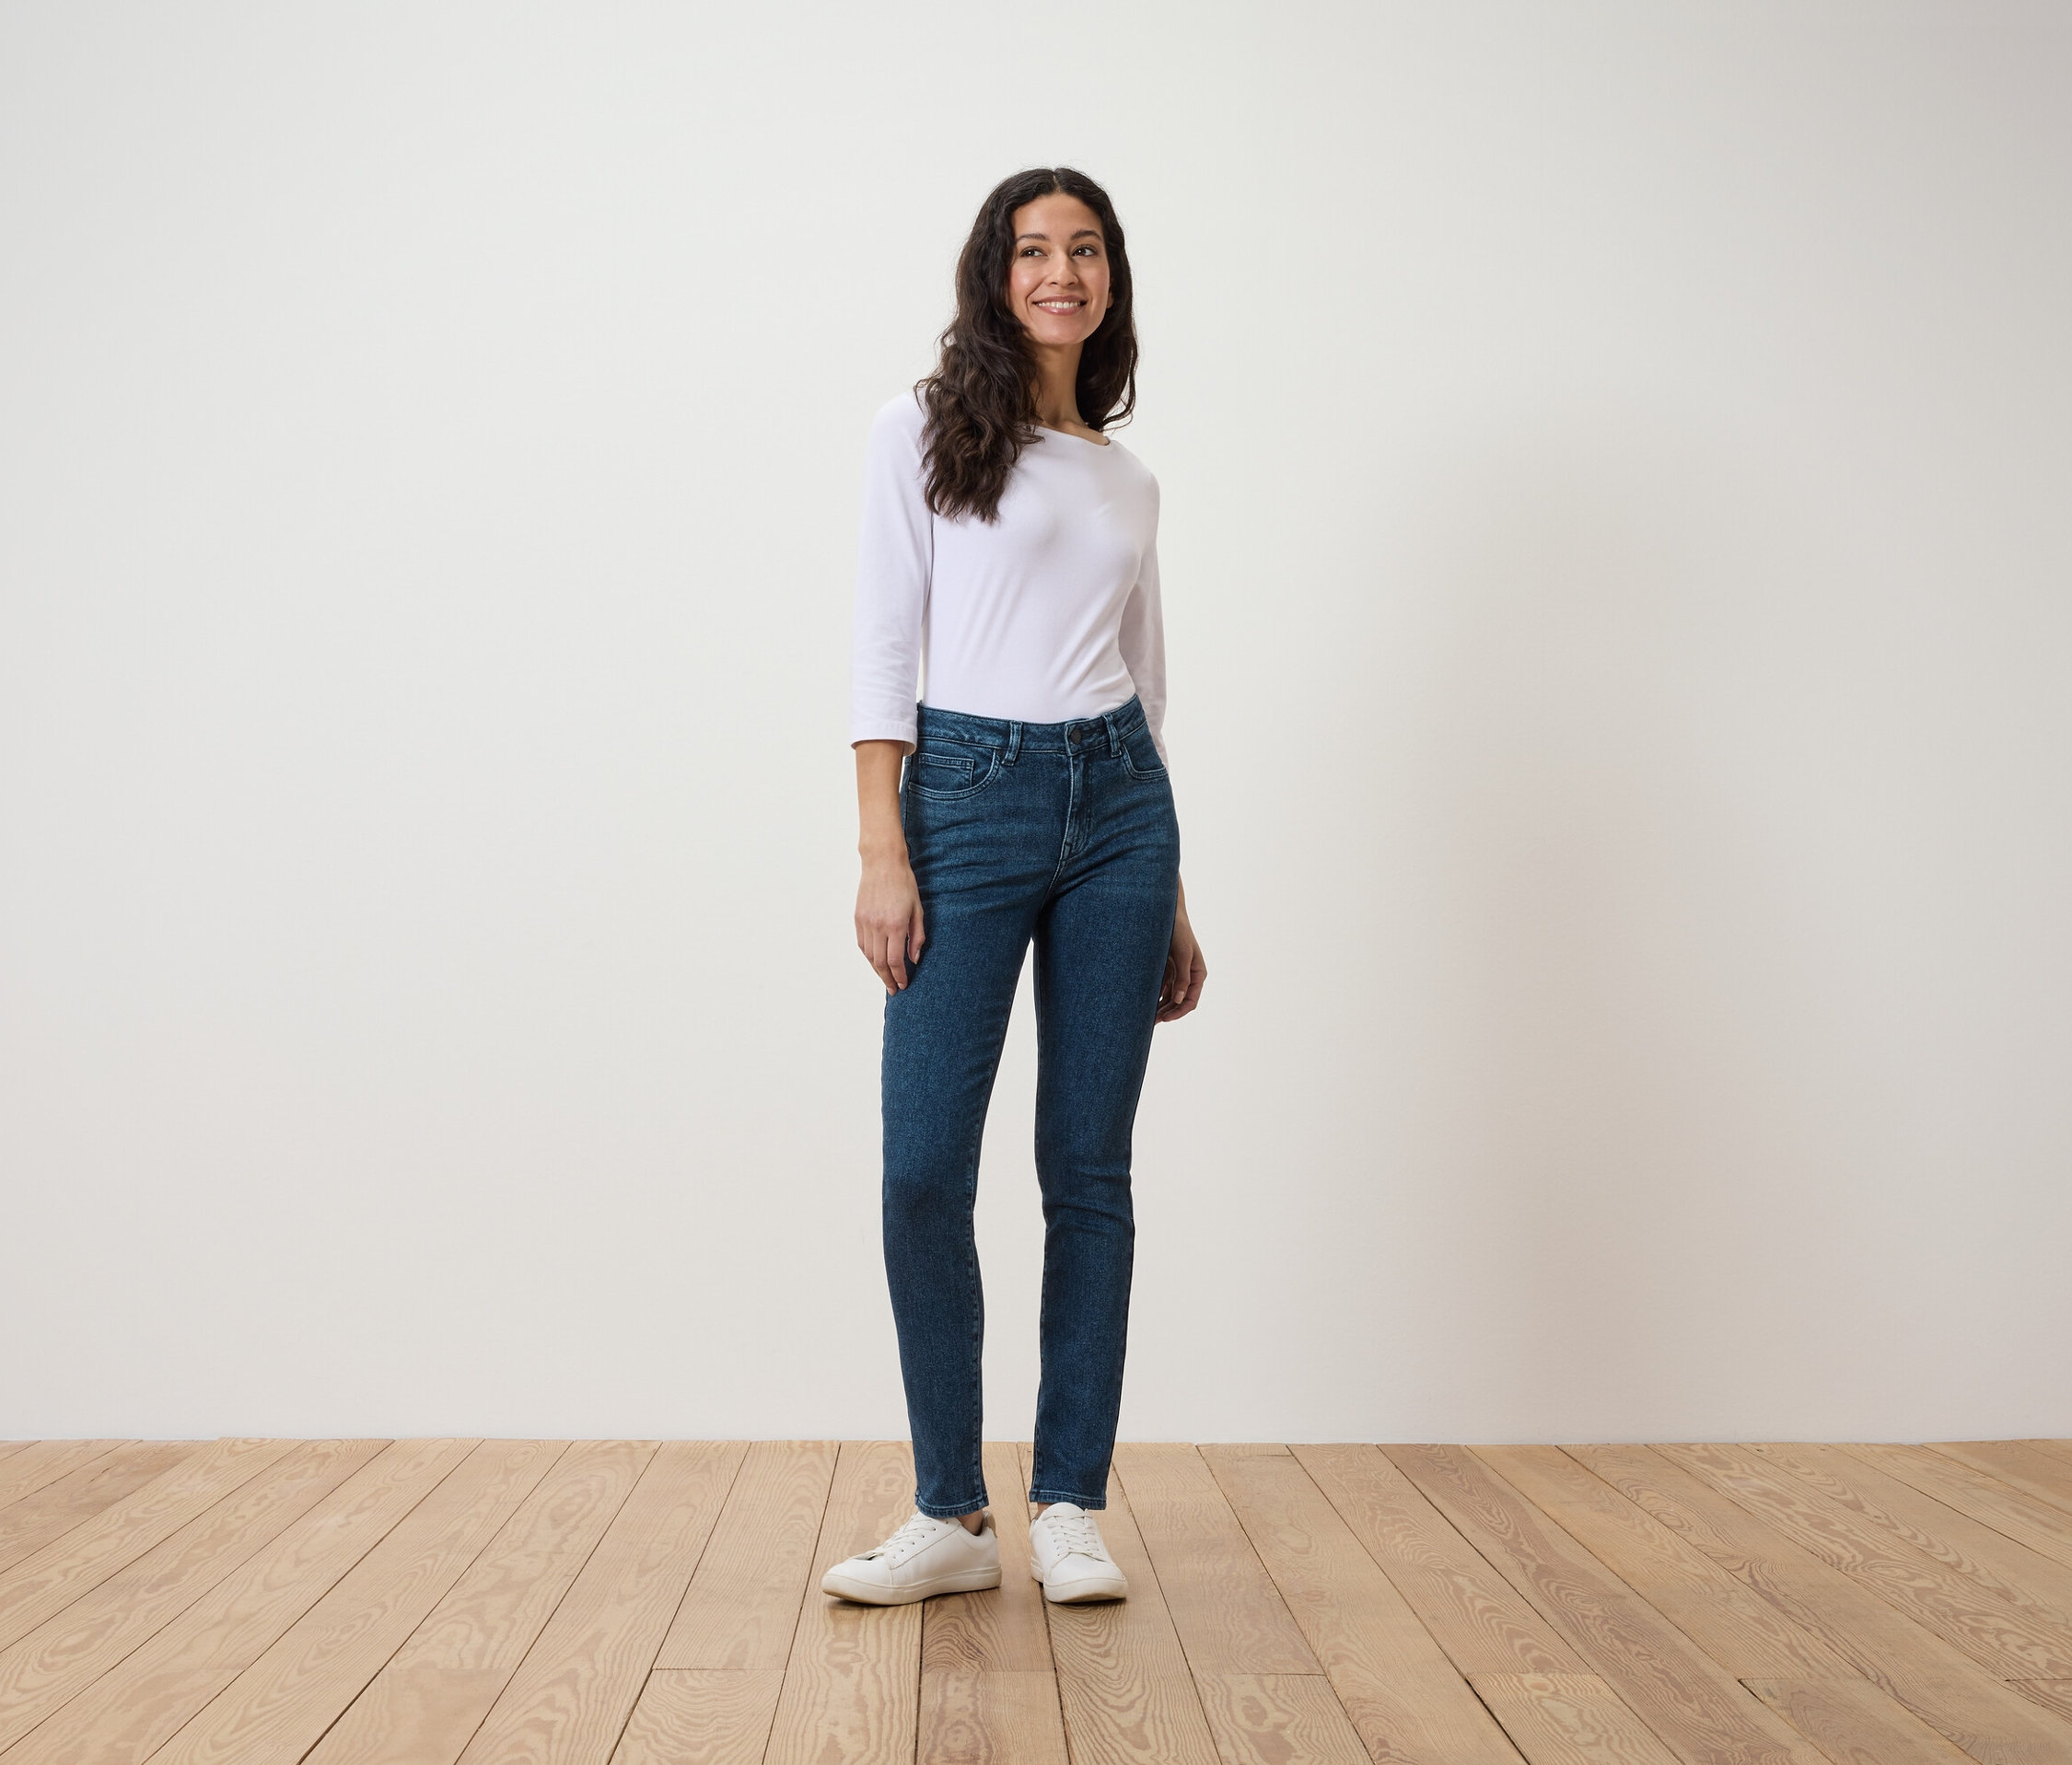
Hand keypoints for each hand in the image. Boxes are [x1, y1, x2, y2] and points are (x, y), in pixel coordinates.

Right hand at [857, 854, 924, 991]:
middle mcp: (877, 926)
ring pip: (869, 955)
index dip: (899, 976)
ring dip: (877, 970)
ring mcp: (865, 922)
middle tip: (894, 989)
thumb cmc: (904, 884)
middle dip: (887, 979)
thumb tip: (914, 959)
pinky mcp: (858, 918)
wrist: (882, 864)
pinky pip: (862, 944)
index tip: (904, 985)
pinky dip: (868, 956)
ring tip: (886, 978)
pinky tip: (876, 961)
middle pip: (880, 962)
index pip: (895, 961)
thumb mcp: (918, 910)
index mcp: (895, 925)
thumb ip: (917, 936)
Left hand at [1157, 896, 1205, 1021]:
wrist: (1167, 914)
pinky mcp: (1167, 969)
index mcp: (1198, 974)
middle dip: (1167, 1013)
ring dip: (1160, 1007)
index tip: (1165, 1019)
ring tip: (1146, 1017)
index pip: (1190, 1001)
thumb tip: (1179, 1000)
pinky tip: (1143, 1003)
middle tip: (1151, 1022)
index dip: (1178, 1012)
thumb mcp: (1183, 954)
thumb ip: (1182, 977)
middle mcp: (1189, 977)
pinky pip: (1161, 988)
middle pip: (1178, 1002)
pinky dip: (1154, 996)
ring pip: (1169, 997)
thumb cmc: (1179, 931)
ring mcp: (1177, 974)